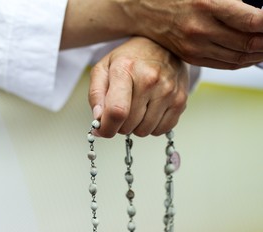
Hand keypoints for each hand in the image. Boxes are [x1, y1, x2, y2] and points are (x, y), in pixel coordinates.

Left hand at [89, 37, 188, 137]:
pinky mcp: (180, 100)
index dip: (106, 128)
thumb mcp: (103, 68)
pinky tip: (149, 111)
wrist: (162, 45)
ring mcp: (168, 90)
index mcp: (126, 69)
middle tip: (120, 111)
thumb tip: (98, 120)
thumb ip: (96, 94)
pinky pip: (160, 130)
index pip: (117, 111)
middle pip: (128, 125)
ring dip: (135, 126)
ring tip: (135, 108)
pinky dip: (152, 126)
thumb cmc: (128, 60)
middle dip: (119, 124)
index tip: (101, 130)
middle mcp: (150, 79)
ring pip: (144, 131)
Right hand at [121, 0, 262, 68]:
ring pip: (237, 57)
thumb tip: (257, 11)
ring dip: (258, 54)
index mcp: (207, 5)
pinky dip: (242, 62)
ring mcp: (194, 46)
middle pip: (247, 43)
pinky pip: (223, 64)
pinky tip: (251, 56)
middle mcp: (201, 29)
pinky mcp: (191, 56)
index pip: (252, 21)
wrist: (142, 9)